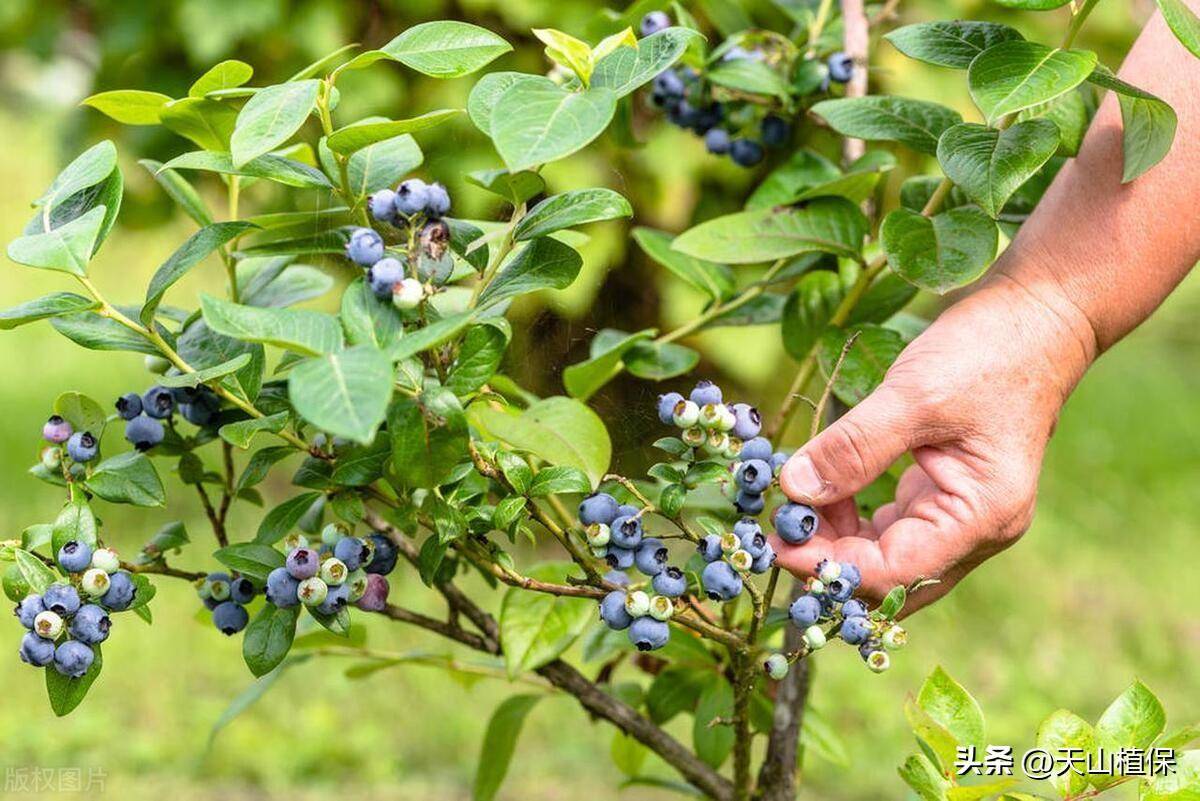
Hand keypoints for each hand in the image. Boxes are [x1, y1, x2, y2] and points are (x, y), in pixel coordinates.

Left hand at [772, 272, 1097, 612]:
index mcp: (982, 516)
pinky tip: (821, 492)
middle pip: (891, 578)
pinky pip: (892, 528)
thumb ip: (853, 448)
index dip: (829, 565)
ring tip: (789, 508)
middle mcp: (978, 530)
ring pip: (888, 556)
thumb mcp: (913, 396)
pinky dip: (852, 519)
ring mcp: (964, 516)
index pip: (894, 573)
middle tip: (770, 532)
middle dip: (829, 560)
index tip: (774, 544)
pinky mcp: (946, 496)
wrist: (1039, 318)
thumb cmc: (988, 352)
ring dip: (836, 541)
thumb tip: (793, 490)